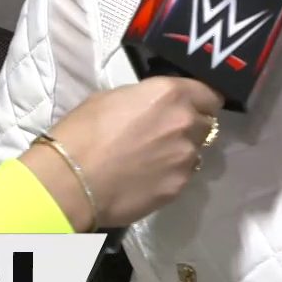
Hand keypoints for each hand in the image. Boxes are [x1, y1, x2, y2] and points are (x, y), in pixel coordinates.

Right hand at [25, 77, 222, 227]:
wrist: (70, 180)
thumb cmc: (83, 132)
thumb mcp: (112, 98)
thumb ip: (146, 99)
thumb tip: (155, 107)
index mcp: (171, 94)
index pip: (211, 94)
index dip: (201, 101)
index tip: (190, 106)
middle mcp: (186, 123)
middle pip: (205, 124)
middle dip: (190, 127)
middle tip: (166, 135)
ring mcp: (186, 158)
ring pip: (195, 152)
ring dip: (181, 152)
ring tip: (153, 160)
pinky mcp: (179, 187)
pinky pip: (183, 176)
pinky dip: (170, 176)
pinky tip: (147, 179)